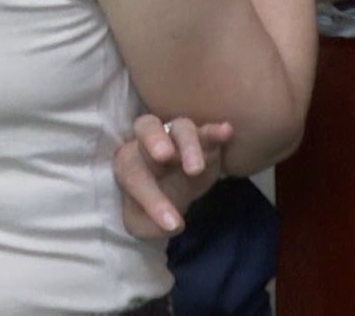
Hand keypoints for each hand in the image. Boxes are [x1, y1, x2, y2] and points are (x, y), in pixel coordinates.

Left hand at [113, 114, 233, 238]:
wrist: (173, 190)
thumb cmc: (155, 202)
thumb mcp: (143, 223)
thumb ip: (147, 227)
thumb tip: (174, 224)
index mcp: (128, 161)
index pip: (134, 174)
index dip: (151, 200)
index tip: (173, 225)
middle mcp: (149, 141)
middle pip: (147, 128)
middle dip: (154, 140)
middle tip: (164, 156)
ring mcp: (177, 136)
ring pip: (181, 127)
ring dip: (189, 146)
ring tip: (196, 169)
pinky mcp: (204, 138)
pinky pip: (208, 129)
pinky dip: (215, 130)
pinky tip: (226, 132)